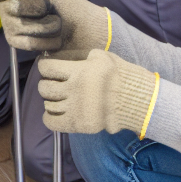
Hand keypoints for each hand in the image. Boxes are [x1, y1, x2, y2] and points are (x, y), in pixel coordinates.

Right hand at [0, 0, 110, 57]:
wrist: (85, 29)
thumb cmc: (67, 7)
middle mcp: (6, 10)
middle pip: (16, 5)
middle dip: (40, 8)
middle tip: (50, 11)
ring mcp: (9, 28)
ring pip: (23, 24)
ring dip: (48, 25)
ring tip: (55, 26)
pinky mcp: (16, 44)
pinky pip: (29, 42)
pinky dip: (48, 41)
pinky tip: (55, 40)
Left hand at [38, 50, 159, 137]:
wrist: (136, 100)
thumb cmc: (120, 76)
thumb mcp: (103, 57)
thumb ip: (81, 57)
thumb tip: (60, 57)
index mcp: (80, 71)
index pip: (47, 68)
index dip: (44, 66)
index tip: (47, 67)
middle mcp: (75, 90)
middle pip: (44, 87)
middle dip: (45, 84)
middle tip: (51, 83)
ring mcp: (76, 109)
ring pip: (47, 104)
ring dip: (49, 100)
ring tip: (57, 97)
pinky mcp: (79, 124)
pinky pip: (52, 122)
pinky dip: (49, 117)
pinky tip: (56, 112)